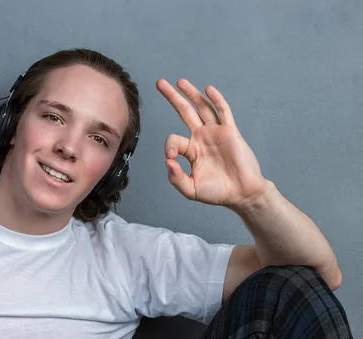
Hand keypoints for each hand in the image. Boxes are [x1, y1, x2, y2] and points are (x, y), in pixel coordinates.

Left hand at [156, 78, 268, 208]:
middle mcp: (202, 138)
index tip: (171, 159)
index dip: (169, 147)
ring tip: (179, 81)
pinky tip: (208, 89)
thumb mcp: (191, 189)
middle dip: (172, 97)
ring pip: (202, 107)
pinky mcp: (230, 132)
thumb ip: (176, 178)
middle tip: (159, 83)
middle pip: (185, 112)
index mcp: (191, 150)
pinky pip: (223, 112)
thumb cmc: (218, 192)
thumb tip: (167, 162)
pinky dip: (216, 100)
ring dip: (191, 93)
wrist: (242, 194)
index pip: (174, 139)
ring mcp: (216, 133)